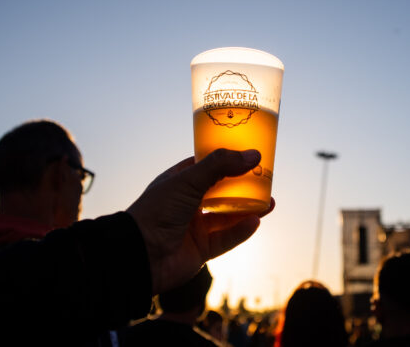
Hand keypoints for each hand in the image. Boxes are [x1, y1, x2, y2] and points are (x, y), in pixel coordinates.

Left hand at [126, 149, 273, 293]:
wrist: (140, 254)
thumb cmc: (157, 211)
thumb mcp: (188, 181)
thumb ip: (220, 166)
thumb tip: (253, 155)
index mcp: (179, 182)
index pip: (206, 166)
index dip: (227, 159)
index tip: (248, 153)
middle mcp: (187, 203)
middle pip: (221, 191)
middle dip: (243, 186)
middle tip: (265, 178)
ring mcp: (194, 227)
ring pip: (227, 216)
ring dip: (248, 209)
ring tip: (270, 201)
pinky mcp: (201, 250)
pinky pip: (226, 238)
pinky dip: (241, 231)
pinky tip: (256, 221)